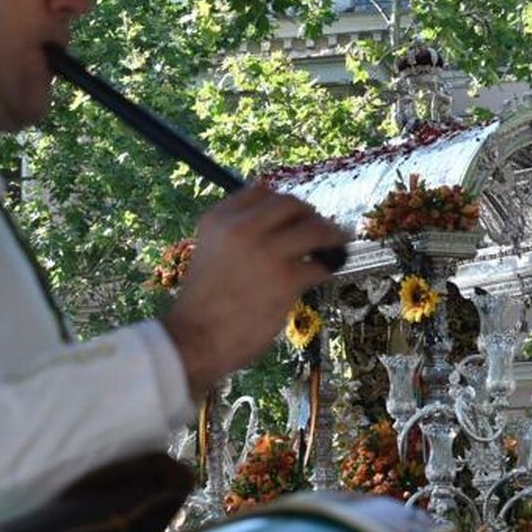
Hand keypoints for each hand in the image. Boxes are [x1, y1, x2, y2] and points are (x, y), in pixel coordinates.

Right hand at [163, 186, 347, 402]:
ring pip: (313, 228)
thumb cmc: (203, 305)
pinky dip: (330, 265)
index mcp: (219, 219)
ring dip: (330, 234)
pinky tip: (330, 268)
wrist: (194, 340)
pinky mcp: (285, 279)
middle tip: (319, 230)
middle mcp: (241, 228)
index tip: (292, 216)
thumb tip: (281, 228)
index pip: (261, 191)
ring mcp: (265, 252)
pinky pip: (320, 264)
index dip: (282, 203)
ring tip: (337, 243)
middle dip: (309, 215)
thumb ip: (238, 236)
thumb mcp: (210, 253)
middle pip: (291, 204)